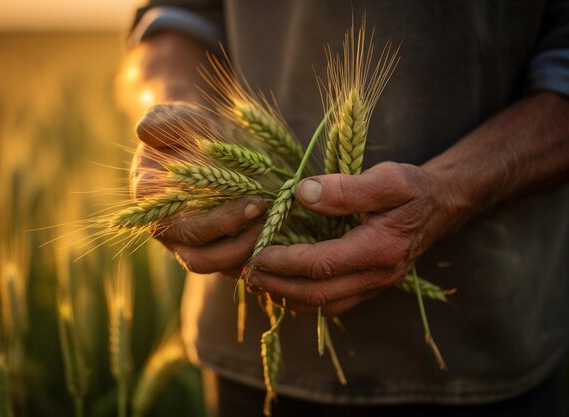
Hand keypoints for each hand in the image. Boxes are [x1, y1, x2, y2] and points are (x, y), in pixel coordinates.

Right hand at [130, 102, 267, 275]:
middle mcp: (170, 231)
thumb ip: (161, 123)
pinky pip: (233, 265)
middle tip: (271, 221)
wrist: (196, 137)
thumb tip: (146, 132)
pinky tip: (281, 239)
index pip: (186, 229)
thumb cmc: (185, 127)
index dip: (222, 222)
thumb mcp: (173, 118)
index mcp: (154, 206)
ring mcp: (192, 243)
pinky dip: (256, 256)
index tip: (256, 203)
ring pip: (218, 267)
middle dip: (238, 246)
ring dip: (249, 254)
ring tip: (278, 228)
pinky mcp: (213, 245)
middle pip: (200, 259)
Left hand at [249, 161, 458, 314]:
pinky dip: (304, 298)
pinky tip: (285, 285)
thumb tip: (302, 194)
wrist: (441, 207)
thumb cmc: (414, 188)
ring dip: (287, 297)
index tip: (257, 252)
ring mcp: (374, 286)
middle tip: (246, 272)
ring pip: (324, 305)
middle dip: (278, 285)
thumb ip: (347, 188)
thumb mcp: (389, 178)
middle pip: (318, 293)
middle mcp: (378, 276)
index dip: (286, 261)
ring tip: (258, 281)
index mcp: (380, 249)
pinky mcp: (369, 286)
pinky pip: (333, 303)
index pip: (323, 264)